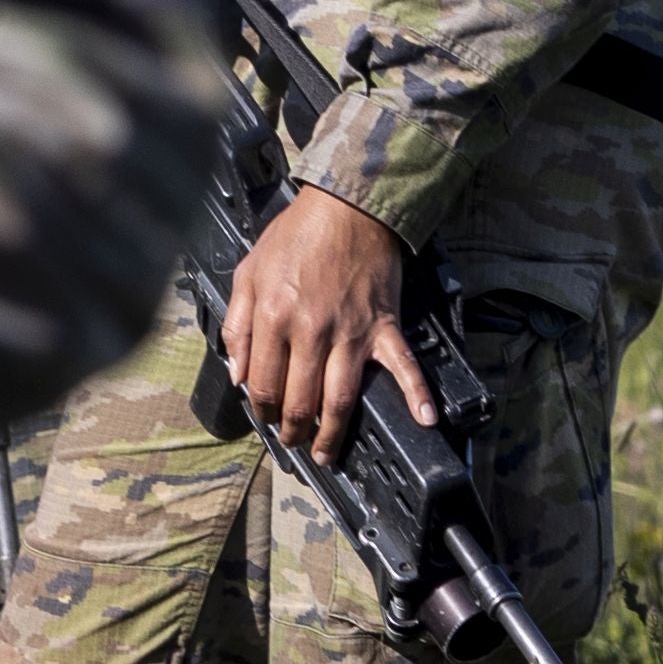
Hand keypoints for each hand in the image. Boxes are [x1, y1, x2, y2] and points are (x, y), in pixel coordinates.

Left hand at [221, 183, 438, 465]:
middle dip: (293, 429)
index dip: (260, 409)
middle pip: (301, 398)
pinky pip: (404, 366)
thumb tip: (237, 373)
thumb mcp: (248, 273)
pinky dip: (418, 394)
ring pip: (341, 397)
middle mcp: (312, 332)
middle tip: (292, 443)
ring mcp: (352, 333)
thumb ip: (237, 326)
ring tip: (326, 454)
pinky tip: (426, 420)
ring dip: (333, 432)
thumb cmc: (294, 237)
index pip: (263, 382)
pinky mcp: (384, 327)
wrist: (346, 208)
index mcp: (274, 318)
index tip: (262, 419)